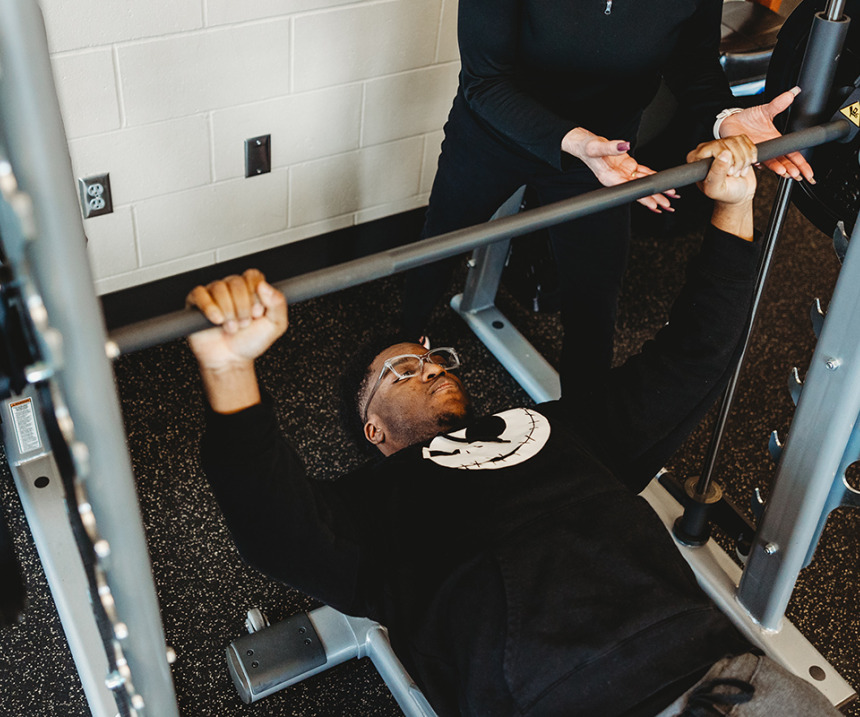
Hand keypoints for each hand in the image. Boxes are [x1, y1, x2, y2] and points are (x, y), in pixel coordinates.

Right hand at [186, 269, 287, 370]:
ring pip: (219, 288)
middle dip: (243, 307)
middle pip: (236, 282)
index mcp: (251, 290)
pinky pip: (199, 294)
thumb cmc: (250, 342)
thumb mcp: (275, 325)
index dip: (256, 294)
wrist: (231, 360)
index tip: (257, 312)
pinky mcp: (196, 303)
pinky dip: (209, 307)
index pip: (253, 276)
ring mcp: (214, 295)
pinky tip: (217, 320)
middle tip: (244, 323)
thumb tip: (264, 285)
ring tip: (232, 327)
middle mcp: (232, 289)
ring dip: (229, 311)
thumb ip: (278, 304)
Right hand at [561, 127, 677, 212]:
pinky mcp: (628, 167)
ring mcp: (624, 173)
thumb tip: (624, 145)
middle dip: (654, 197)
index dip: (642, 197)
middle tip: (668, 204)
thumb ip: (611, 147)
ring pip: (643, 183)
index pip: (628, 190)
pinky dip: (654, 178)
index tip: (654, 203)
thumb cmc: (587, 147)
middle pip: (638, 190)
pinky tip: (663, 183)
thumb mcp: (596, 146)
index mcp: (609, 178)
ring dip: (657, 190)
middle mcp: (617, 179)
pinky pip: (643, 174)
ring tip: (671, 195)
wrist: (585, 144)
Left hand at [687, 135, 756, 204]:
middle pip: (728, 142)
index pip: (715, 147)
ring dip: (745, 159)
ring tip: (739, 171)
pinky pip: (746, 140)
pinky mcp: (734, 144)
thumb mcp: (716, 189)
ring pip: (738, 141)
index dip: (727, 159)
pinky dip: (751, 154)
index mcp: (696, 158)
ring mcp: (721, 144)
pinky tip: (746, 165)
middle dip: (738, 160)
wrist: (738, 194)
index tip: (728, 173)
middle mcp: (706, 149)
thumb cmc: (724, 194)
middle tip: (734, 174)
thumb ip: (716, 174)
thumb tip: (724, 154)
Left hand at [718, 87, 814, 182]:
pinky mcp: (747, 154)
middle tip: (799, 175)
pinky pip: (755, 161)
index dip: (801, 162)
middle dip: (794, 169)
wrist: (730, 121)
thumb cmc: (747, 118)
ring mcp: (759, 152)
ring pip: (772, 164)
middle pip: (785, 162)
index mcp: (777, 140)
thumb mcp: (765, 110)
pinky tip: (765, 166)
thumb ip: (778, 104)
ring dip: (779, 169)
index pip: (793, 153)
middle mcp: (770, 149)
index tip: (808, 171)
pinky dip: (761, 165)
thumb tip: (793, 92)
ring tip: (786, 172)